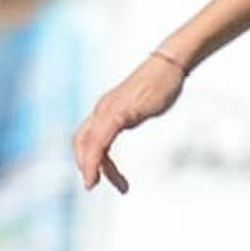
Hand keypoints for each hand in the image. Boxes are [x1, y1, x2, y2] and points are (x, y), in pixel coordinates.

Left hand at [73, 53, 187, 192]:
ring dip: (90, 168)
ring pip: (88, 144)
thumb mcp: (140, 104)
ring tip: (99, 185)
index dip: (85, 156)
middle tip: (92, 185)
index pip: (85, 135)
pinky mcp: (119, 113)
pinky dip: (95, 159)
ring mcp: (109, 110)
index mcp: (106, 108)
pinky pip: (100, 140)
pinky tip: (103, 173)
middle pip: (80, 140)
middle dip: (84, 164)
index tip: (96, 175)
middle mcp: (102, 109)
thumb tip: (130, 118)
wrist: (169, 65)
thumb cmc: (160, 83)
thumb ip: (130, 112)